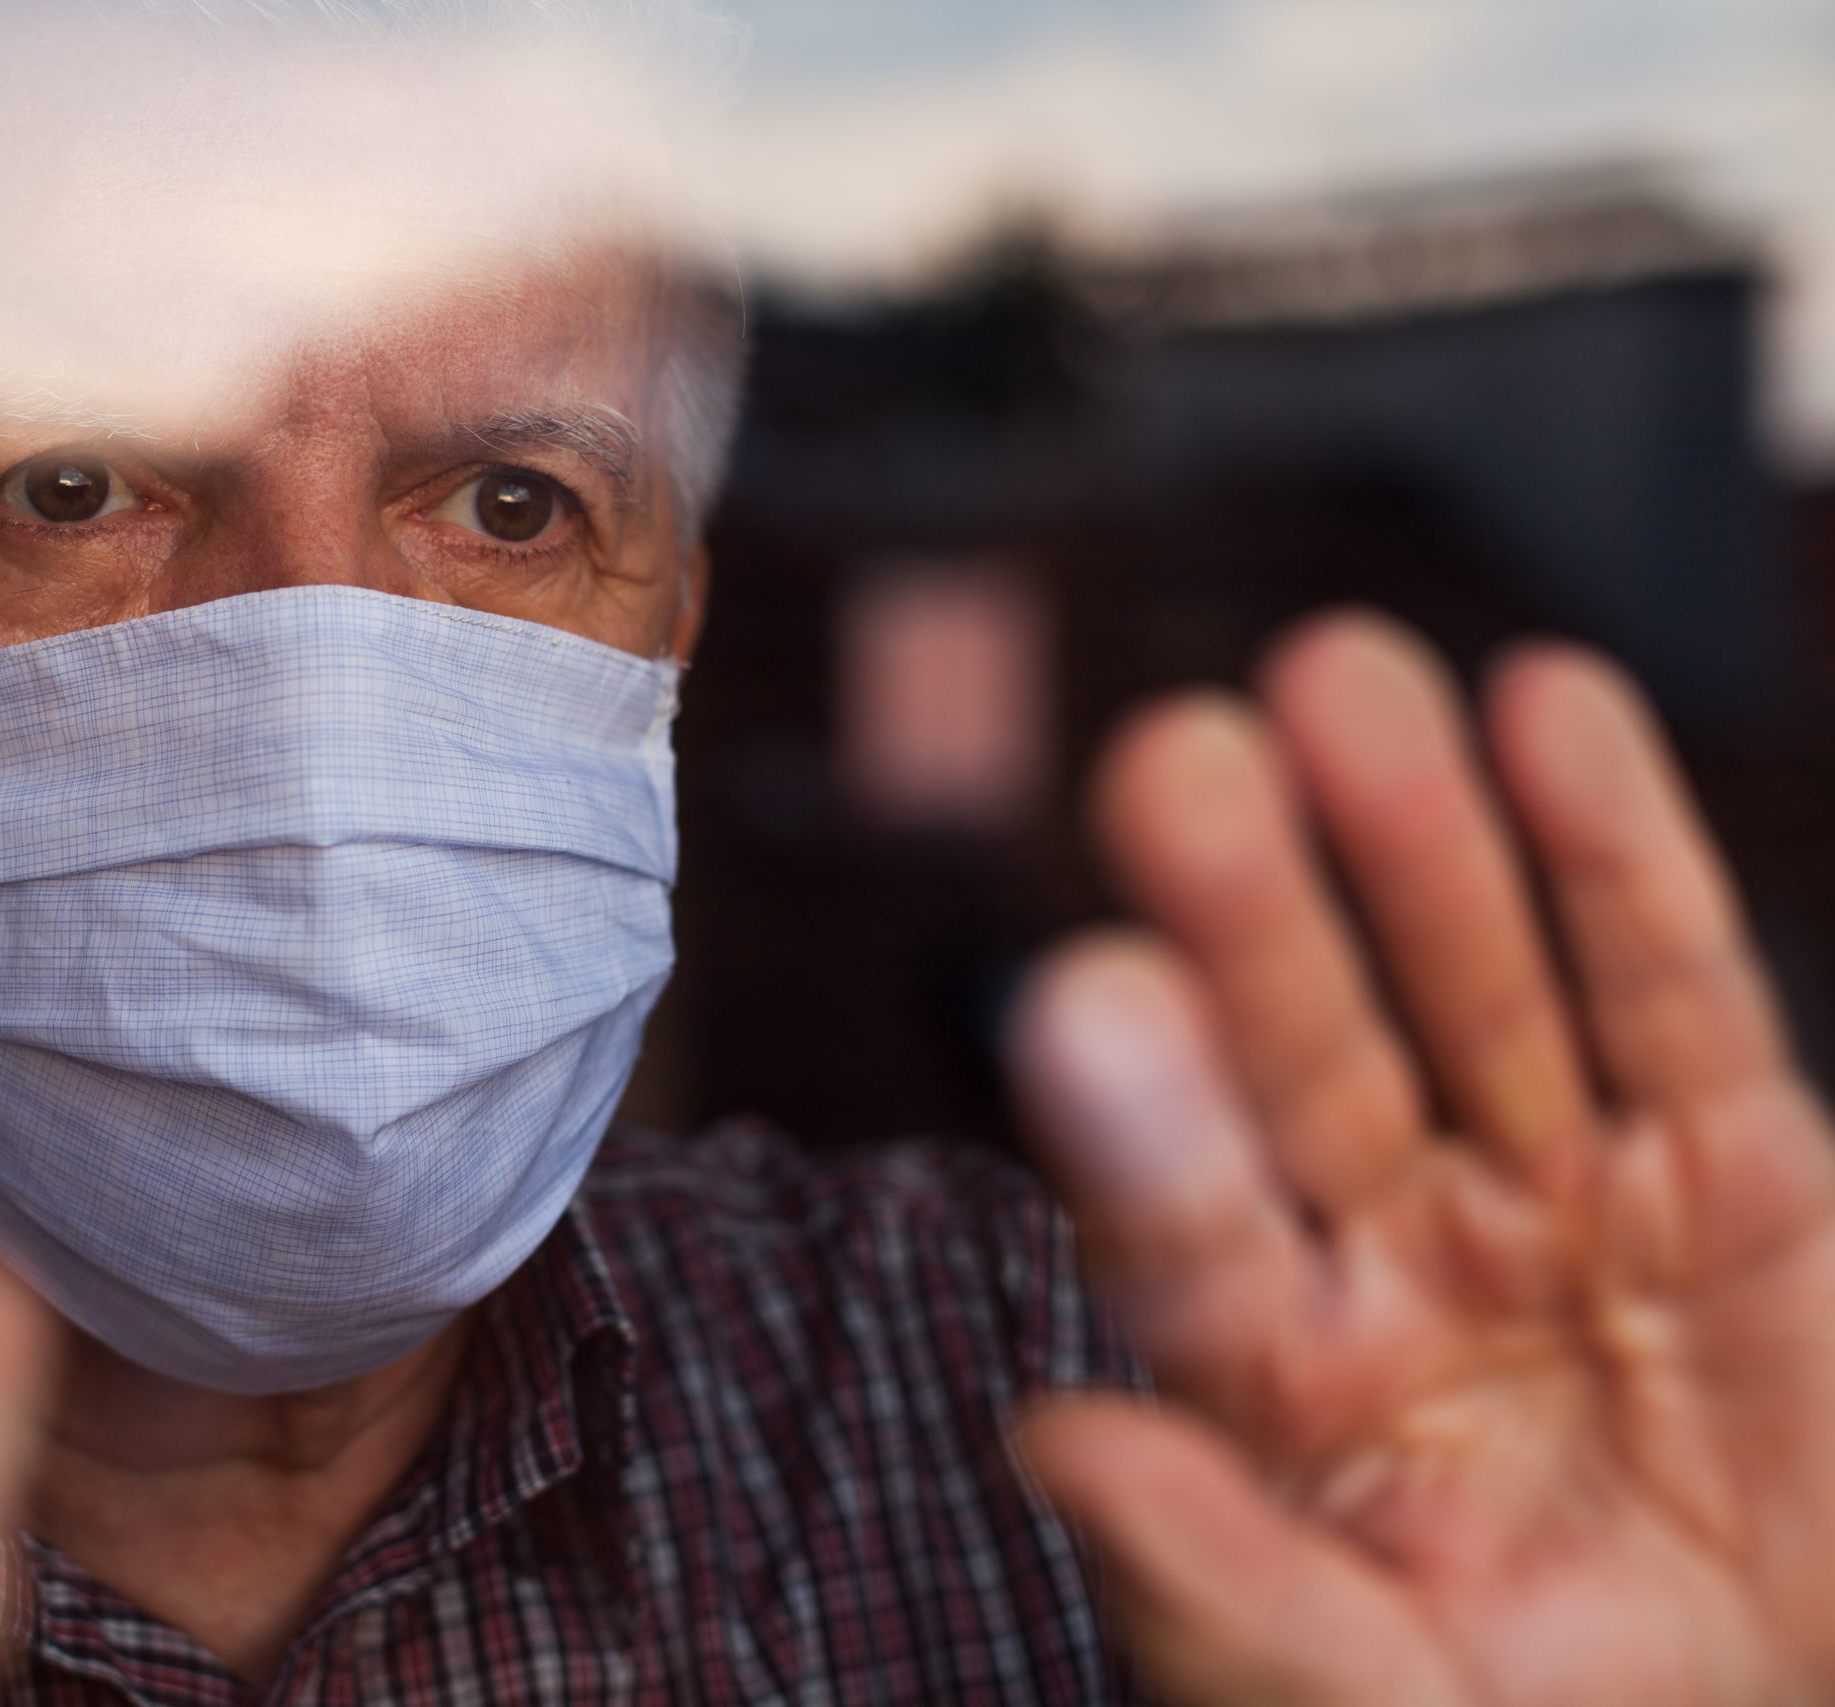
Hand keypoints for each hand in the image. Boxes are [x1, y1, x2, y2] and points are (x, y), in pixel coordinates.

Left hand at [1010, 612, 1834, 1705]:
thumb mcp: (1354, 1701)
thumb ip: (1212, 1581)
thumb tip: (1046, 1438)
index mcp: (1274, 1372)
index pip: (1186, 1225)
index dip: (1138, 1117)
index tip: (1076, 996)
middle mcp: (1393, 1248)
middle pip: (1309, 1059)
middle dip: (1253, 914)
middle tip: (1174, 759)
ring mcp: (1560, 1198)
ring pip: (1479, 994)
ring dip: (1419, 839)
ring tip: (1345, 676)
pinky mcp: (1730, 1178)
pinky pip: (1673, 1004)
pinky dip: (1620, 861)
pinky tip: (1551, 713)